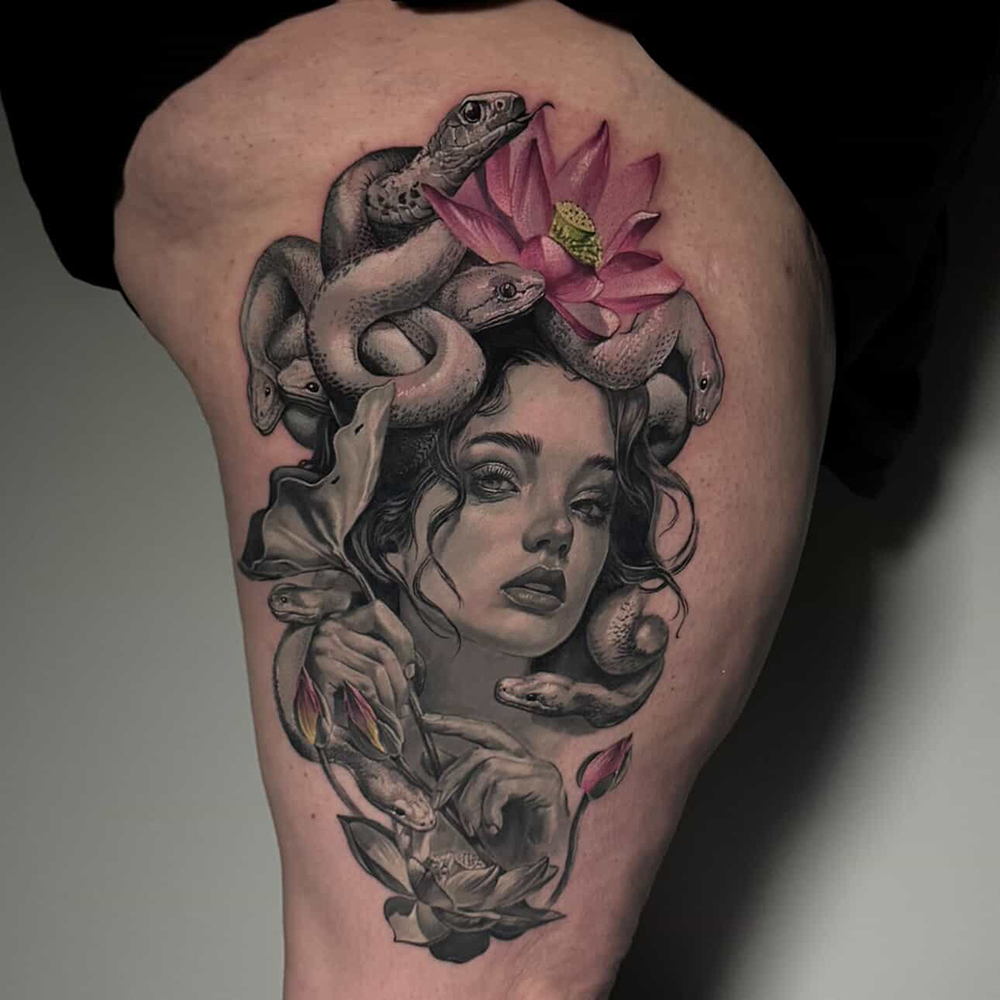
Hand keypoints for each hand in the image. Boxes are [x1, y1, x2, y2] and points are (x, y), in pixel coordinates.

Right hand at [305, 597, 418, 719]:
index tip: (409, 668)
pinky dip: (376, 704)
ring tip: (391, 715)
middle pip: (383, 650)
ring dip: (390, 697)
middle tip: (403, 705)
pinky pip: (364, 684)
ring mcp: (325, 648)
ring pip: (377, 669)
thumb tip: (409, 671)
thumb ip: (374, 658)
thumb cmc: (325, 691)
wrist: (296, 717)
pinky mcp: (323, 669)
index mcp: (339, 621)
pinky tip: (375, 716)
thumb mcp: (351, 664)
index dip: (402, 638)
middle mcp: (330, 629)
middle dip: (400, 682)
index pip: (378, 612)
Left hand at [423, 713, 569, 867]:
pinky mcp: (547, 787)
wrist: (536, 872)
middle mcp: (529, 761)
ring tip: (472, 827)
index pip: (484, 732)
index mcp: (514, 762)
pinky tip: (492, 828)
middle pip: (482, 749)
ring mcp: (541, 772)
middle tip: (436, 801)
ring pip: (489, 768)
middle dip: (453, 774)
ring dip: (471, 801)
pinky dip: (488, 809)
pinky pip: (503, 786)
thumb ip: (458, 782)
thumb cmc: (511, 843)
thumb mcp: (475, 809)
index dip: (456, 724)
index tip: (427, 721)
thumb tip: (428, 757)